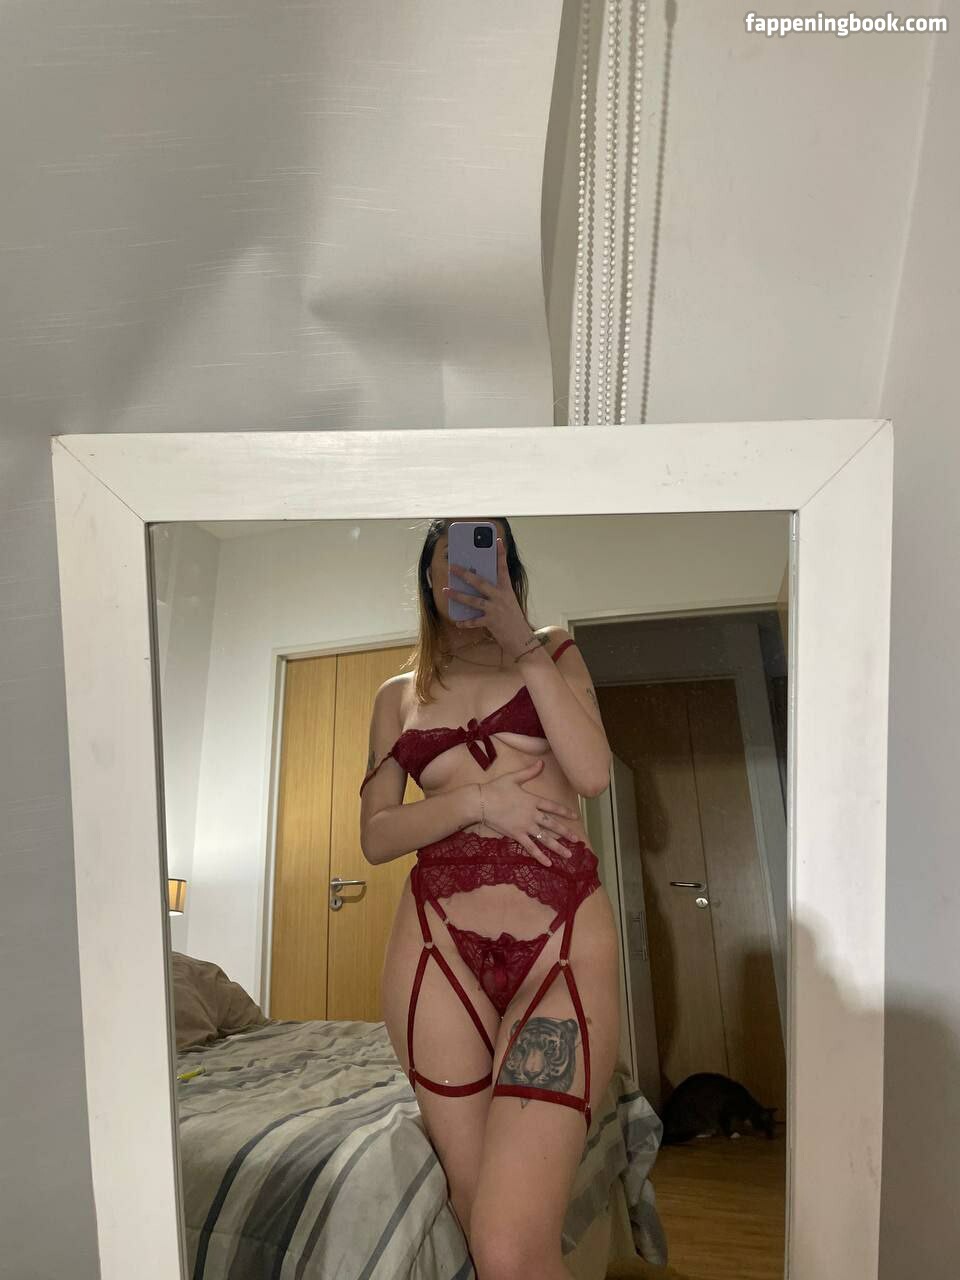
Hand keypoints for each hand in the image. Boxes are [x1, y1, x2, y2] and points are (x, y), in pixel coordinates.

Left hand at [445, 536, 539, 657]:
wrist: (521, 639)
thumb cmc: (512, 618)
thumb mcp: (507, 601)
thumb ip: (495, 592)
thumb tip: (477, 583)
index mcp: (506, 589)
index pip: (503, 568)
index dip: (500, 554)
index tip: (497, 541)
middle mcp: (501, 597)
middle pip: (480, 582)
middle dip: (465, 574)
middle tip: (452, 567)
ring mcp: (495, 609)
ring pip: (473, 600)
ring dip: (458, 595)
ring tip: (446, 591)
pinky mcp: (491, 622)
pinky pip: (474, 621)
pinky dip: (465, 622)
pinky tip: (457, 621)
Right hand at [478, 759, 580, 864]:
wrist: (481, 802)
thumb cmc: (496, 788)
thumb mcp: (513, 777)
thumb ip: (529, 772)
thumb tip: (541, 762)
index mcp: (532, 800)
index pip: (553, 807)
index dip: (565, 812)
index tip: (575, 817)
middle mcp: (532, 815)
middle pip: (552, 825)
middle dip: (566, 833)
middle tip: (577, 840)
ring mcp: (525, 826)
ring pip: (545, 839)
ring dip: (557, 847)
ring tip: (568, 855)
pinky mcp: (516, 835)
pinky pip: (530, 848)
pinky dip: (539, 856)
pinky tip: (548, 863)